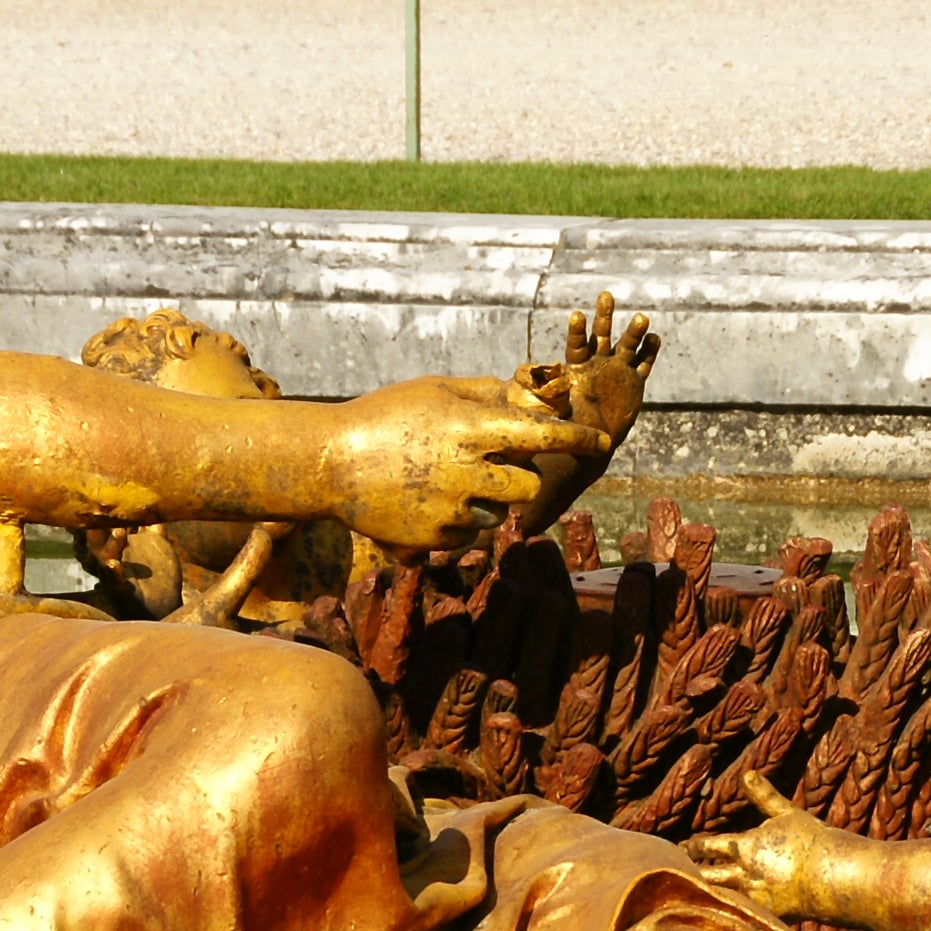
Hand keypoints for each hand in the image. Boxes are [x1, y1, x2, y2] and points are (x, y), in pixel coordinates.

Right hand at [319, 378, 607, 552]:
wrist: (328, 464)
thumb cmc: (386, 417)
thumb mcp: (436, 391)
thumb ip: (488, 395)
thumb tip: (533, 395)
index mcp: (468, 428)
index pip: (540, 433)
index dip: (577, 436)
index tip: (603, 438)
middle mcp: (465, 471)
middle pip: (529, 484)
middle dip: (521, 475)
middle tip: (495, 464)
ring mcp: (450, 509)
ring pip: (499, 511)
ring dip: (487, 498)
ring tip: (444, 480)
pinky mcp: (434, 538)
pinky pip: (468, 532)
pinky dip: (458, 519)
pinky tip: (425, 499)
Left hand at [514, 290, 659, 442]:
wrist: (597, 440)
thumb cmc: (575, 427)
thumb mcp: (560, 411)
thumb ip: (552, 396)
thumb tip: (537, 383)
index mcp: (578, 368)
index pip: (577, 345)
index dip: (577, 331)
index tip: (576, 315)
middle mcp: (598, 363)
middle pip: (601, 334)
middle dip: (604, 315)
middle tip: (605, 295)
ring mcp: (618, 369)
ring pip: (627, 345)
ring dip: (634, 331)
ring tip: (641, 317)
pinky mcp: (634, 381)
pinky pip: (644, 363)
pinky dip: (650, 351)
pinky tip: (654, 338)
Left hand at [683, 770, 844, 913]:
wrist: (832, 874)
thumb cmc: (811, 839)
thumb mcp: (786, 813)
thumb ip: (764, 796)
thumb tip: (747, 773)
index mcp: (744, 847)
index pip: (709, 846)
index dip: (694, 846)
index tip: (683, 846)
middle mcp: (743, 874)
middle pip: (708, 874)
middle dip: (694, 871)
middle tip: (680, 869)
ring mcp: (754, 897)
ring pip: (720, 896)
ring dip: (707, 893)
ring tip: (694, 893)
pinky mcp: (768, 916)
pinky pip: (742, 914)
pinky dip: (731, 913)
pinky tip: (723, 916)